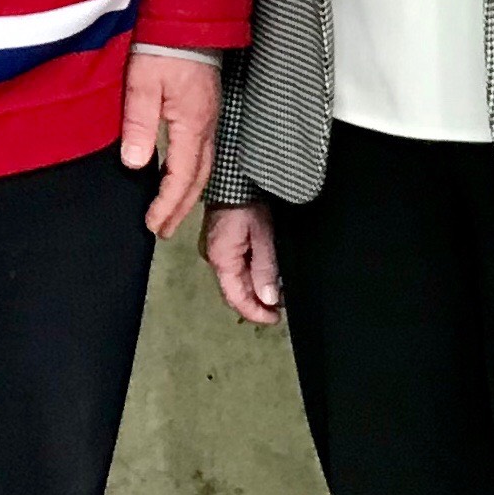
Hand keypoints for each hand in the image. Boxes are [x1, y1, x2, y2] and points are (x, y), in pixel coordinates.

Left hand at [121, 51, 219, 238]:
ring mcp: (211, 118)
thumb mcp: (142, 82)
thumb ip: (139, 123)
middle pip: (198, 178)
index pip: (181, 176)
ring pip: (205, 167)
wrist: (189, 17)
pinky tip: (178, 177)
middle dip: (181, 208)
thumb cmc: (164, 47)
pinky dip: (191, 174)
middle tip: (163, 230)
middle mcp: (207, 126)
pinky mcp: (207, 110)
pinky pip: (203, 153)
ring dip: (188, 194)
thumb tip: (136, 165)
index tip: (152, 224)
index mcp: (192, 123)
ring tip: (171, 213)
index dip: (167, 204)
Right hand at [202, 202, 283, 325]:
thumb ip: (265, 267)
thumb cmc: (248, 202)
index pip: (236, 298)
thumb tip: (268, 299)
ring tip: (275, 295)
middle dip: (256, 303)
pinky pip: (235, 267)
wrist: (234, 175)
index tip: (275, 319)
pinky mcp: (221, 243)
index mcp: (221, 259)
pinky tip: (264, 277)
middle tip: (279, 309)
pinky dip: (250, 276)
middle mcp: (214, 259)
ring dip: (254, 290)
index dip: (255, 313)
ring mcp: (216, 250)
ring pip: (235, 280)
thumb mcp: (262, 234)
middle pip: (234, 291)